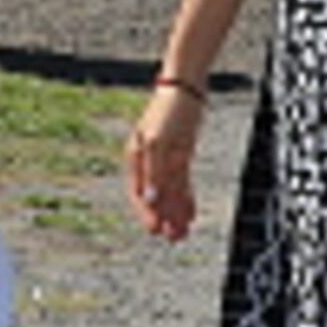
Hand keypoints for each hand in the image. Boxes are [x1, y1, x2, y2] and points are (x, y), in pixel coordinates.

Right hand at [126, 84, 204, 239]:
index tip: (155, 231)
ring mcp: (164, 157)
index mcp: (136, 157)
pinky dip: (185, 197)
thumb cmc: (169, 110)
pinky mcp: (179, 154)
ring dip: (176, 212)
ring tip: (183, 232)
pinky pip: (181, 182)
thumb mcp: (160, 142)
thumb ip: (154, 171)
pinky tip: (190, 213)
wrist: (187, 87)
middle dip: (165, 218)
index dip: (147, 213)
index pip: (139, 193)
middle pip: (156, 196)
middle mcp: (148, 160)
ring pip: (170, 192)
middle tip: (174, 239)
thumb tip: (150, 199)